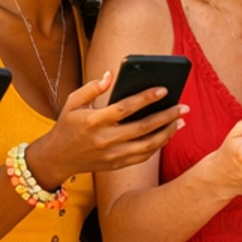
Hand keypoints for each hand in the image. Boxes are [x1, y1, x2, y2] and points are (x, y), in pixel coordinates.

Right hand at [28, 74, 186, 186]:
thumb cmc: (67, 126)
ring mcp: (112, 155)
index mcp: (93, 121)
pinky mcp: (117, 165)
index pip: (125, 108)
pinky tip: (167, 134)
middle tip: (184, 107)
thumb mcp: (72, 102)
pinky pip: (143, 156)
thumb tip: (110, 76)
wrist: (57, 158)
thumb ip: (92, 88)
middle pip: (143, 128)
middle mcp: (105, 140)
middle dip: (167, 116)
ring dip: (167, 133)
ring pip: (148, 145)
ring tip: (180, 121)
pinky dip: (158, 145)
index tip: (164, 89)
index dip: (146, 98)